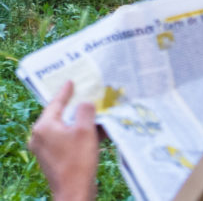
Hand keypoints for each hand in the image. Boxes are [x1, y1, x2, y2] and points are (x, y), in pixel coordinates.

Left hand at [28, 81, 99, 200]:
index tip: (71, 81)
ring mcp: (44, 149)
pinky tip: (96, 133)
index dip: (65, 91)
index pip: (55, 103)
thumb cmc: (78, 160)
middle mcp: (39, 137)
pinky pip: (66, 140)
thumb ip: (86, 110)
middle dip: (75, 108)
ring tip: (96, 115)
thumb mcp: (86, 130)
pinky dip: (79, 135)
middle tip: (85, 95)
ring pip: (64, 128)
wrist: (74, 191)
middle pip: (59, 116)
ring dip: (81, 123)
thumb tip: (85, 104)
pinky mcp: (52, 159)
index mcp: (44, 127)